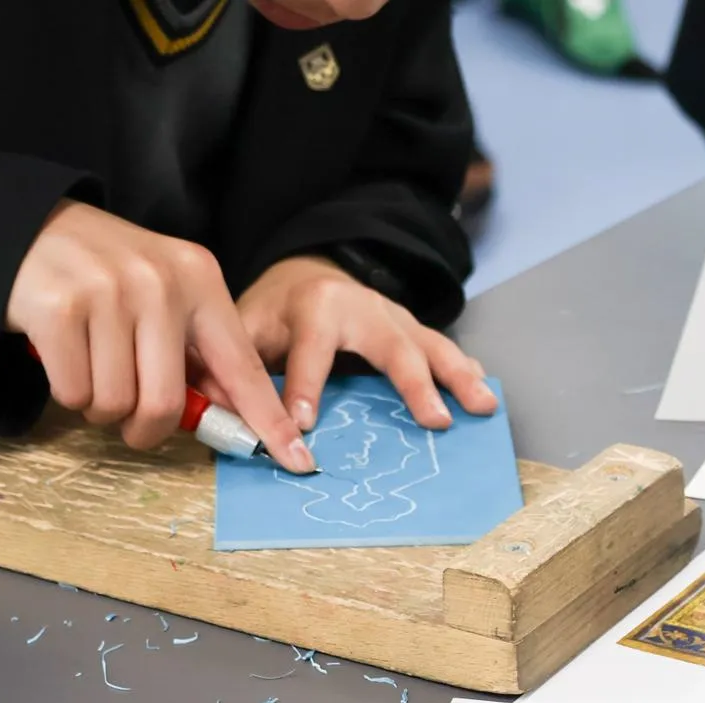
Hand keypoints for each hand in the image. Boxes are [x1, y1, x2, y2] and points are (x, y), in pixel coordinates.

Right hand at [5, 200, 314, 472]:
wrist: (25, 228)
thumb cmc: (106, 276)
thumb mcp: (166, 296)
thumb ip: (199, 350)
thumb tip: (229, 415)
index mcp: (201, 280)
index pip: (244, 367)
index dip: (269, 421)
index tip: (299, 461)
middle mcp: (161, 283)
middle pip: (166, 402)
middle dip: (146, 428)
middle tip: (130, 420)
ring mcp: (108, 292)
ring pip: (116, 404)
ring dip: (101, 408)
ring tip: (91, 369)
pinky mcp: (58, 308)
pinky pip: (74, 392)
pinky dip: (68, 392)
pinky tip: (62, 356)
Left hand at [219, 255, 496, 431]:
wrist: (305, 272)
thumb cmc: (274, 311)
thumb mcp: (245, 329)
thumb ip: (234, 366)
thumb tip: (220, 414)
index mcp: (314, 307)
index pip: (310, 352)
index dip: (304, 390)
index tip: (303, 428)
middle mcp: (363, 307)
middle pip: (392, 346)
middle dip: (414, 385)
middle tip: (434, 421)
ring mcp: (395, 317)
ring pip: (431, 344)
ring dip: (459, 377)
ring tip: (483, 405)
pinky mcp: (412, 329)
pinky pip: (443, 349)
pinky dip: (465, 370)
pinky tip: (484, 392)